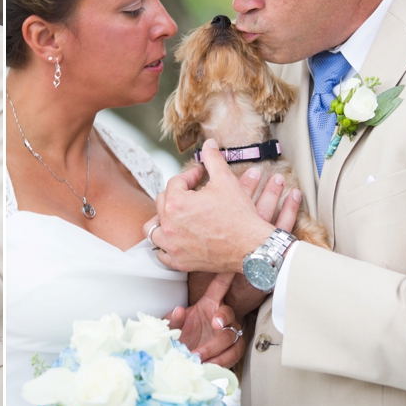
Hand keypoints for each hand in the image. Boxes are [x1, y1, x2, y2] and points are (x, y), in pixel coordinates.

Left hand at [146, 139, 300, 272]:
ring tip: (174, 215)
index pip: (175, 182)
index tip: (200, 175)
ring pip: (154, 229)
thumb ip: (213, 159)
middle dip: (175, 194)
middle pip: (162, 203)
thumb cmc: (239, 215)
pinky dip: (164, 247)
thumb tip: (209, 143)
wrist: (252, 246)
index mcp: (176, 203)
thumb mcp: (226, 181)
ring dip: (161, 220)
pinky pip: (161, 255)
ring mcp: (172, 245)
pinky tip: (174, 239)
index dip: (189, 176)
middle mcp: (169, 224)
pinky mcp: (179, 261)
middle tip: (191, 193)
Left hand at [168, 272, 243, 367]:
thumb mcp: (172, 326)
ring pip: (232, 336)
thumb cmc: (182, 336)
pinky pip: (233, 354)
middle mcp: (220, 316)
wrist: (184, 357)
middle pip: (228, 313)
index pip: (219, 287)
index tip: (231, 268)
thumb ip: (172, 319)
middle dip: (223, 318)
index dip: (226, 276)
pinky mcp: (231, 350)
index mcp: (209, 304)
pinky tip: (209, 363)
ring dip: (217, 346)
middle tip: (215, 324)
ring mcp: (228, 333)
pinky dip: (221, 360)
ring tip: (201, 354)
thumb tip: (179, 310)